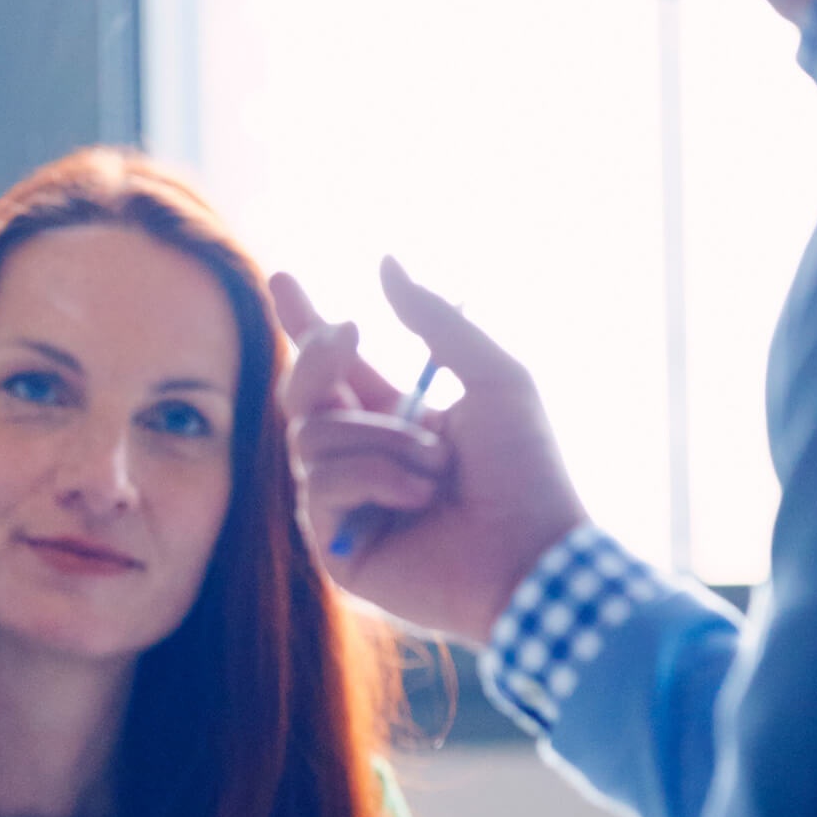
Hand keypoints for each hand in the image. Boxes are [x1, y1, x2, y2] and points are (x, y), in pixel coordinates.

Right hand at [274, 257, 589, 644]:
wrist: (533, 554)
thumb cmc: (527, 471)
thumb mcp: (492, 376)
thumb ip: (436, 321)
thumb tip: (384, 262)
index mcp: (393, 420)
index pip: (333, 370)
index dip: (304, 325)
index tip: (284, 278)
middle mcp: (360, 459)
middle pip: (300, 394)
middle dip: (318, 356)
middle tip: (352, 334)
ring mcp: (343, 505)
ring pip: (311, 438)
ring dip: (381, 440)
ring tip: (436, 470)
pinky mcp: (334, 547)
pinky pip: (319, 486)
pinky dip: (373, 479)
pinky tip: (418, 499)